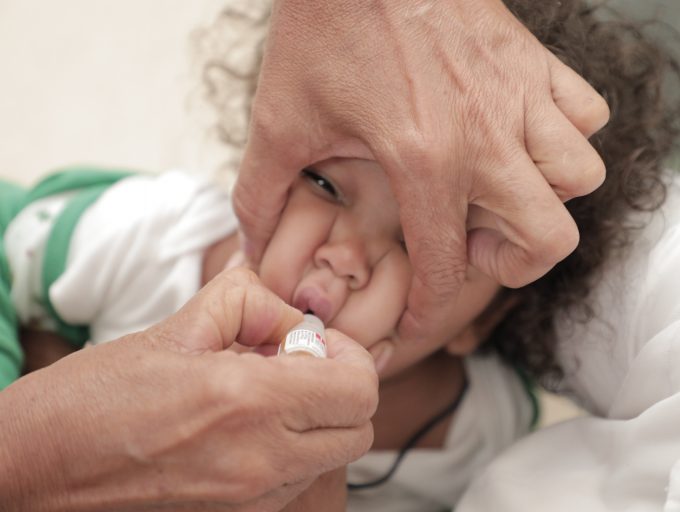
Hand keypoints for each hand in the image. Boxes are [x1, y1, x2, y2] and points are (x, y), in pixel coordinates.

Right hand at [0, 268, 376, 510]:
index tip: (316, 342)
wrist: (37, 469)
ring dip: (317, 420)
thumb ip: (250, 303)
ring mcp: (250, 501)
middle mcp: (260, 461)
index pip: (358, 389)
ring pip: (331, 458)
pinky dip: (292, 450)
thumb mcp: (177, 328)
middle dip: (341, 388)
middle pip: (357, 429)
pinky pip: (296, 483)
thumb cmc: (94, 397)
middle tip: (297, 364)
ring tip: (267, 394)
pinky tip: (247, 426)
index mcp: (247, 402)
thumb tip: (294, 313)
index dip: (349, 356)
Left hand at [233, 0, 608, 344]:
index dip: (431, 310)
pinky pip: (587, 114)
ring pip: (579, 177)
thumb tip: (250, 247)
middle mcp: (485, 134)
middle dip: (511, 263)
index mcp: (424, 158)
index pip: (446, 266)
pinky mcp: (531, 61)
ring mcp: (517, 95)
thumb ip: (260, 191)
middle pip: (547, 237)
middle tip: (471, 247)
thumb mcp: (279, 117)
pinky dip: (565, 138)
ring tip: (498, 192)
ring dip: (544, 200)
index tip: (421, 320)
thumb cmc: (324, 27)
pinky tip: (517, 137)